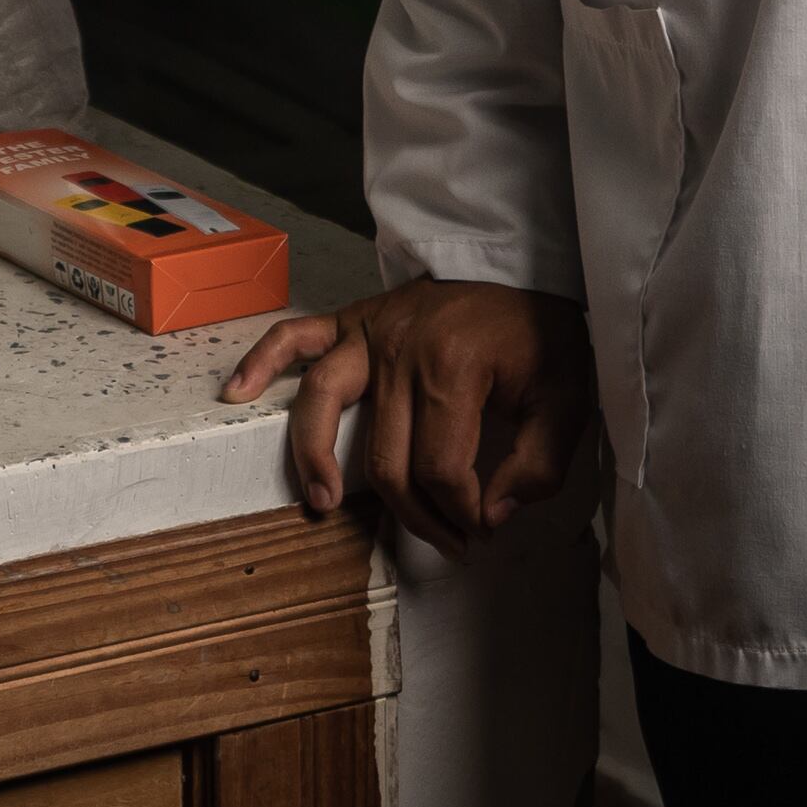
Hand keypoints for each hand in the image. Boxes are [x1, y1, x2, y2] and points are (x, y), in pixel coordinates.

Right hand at [218, 278, 596, 552]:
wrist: (521, 264)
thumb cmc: (540, 335)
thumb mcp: (567, 399)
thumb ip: (539, 466)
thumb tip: (492, 514)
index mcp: (453, 371)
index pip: (442, 469)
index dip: (464, 513)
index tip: (484, 527)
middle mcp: (400, 352)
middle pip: (387, 459)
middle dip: (416, 515)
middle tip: (446, 541)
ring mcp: (369, 332)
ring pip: (324, 404)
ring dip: (317, 457)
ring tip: (322, 502)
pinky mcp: (352, 317)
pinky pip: (296, 336)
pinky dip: (263, 362)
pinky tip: (239, 392)